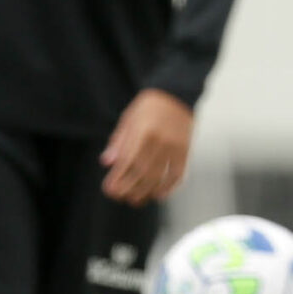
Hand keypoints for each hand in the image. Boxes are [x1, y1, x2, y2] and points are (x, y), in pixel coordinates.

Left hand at [101, 89, 194, 204]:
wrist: (177, 93)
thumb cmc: (149, 106)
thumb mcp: (129, 118)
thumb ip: (118, 141)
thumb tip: (107, 162)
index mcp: (142, 131)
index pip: (127, 161)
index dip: (117, 178)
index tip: (109, 190)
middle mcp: (159, 140)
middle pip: (142, 172)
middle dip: (128, 189)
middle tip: (119, 197)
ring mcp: (174, 147)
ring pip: (159, 177)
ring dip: (145, 192)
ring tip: (135, 200)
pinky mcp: (185, 150)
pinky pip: (178, 174)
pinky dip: (169, 187)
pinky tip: (159, 195)